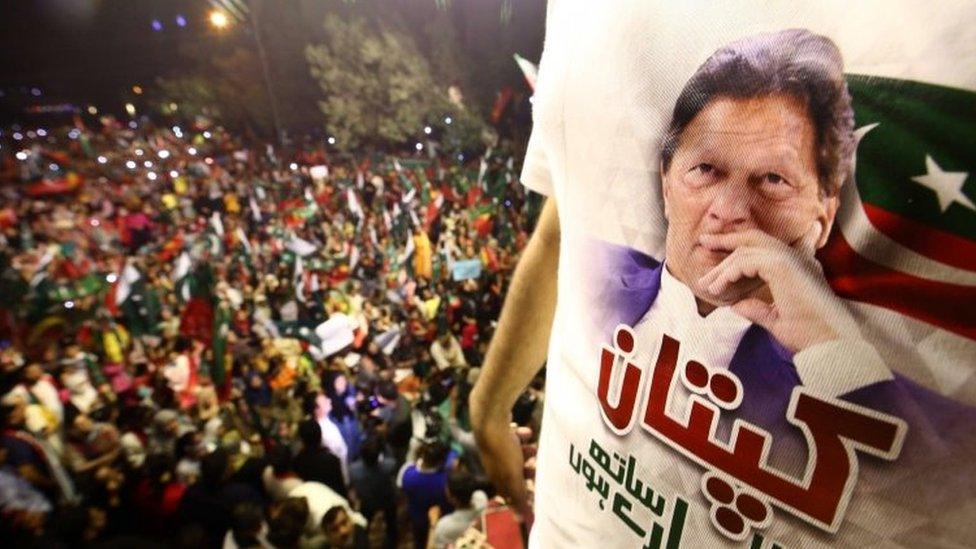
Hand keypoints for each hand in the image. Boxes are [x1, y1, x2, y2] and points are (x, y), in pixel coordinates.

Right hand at [471, 411, 534, 528]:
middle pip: (515, 472)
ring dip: (527, 452)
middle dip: (528, 471)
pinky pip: (515, 436)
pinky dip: (522, 435)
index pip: (509, 493)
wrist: (491, 419)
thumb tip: (521, 521)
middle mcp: (494, 462)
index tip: (537, 496)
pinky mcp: (501, 430)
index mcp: (496, 477)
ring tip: (532, 447)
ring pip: (517, 453)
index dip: (523, 496)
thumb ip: (518, 497)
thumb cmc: (502, 450)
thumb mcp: (513, 478)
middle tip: (537, 468)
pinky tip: (524, 432)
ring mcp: (497, 446)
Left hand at [697, 224, 856, 353]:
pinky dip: (729, 273)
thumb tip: (736, 305)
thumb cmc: (810, 336)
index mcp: (799, 268)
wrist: (829, 343)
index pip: (766, 248)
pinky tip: (718, 288)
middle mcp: (797, 258)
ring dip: (723, 267)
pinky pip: (745, 261)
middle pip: (754, 239)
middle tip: (703, 242)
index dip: (741, 246)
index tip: (718, 247)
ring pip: (746, 250)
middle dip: (727, 240)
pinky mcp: (783, 265)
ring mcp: (791, 259)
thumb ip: (758, 309)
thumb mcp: (778, 321)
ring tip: (707, 285)